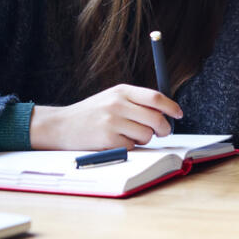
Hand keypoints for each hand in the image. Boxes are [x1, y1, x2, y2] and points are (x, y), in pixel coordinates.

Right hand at [29, 84, 182, 149]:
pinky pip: (132, 147)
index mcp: (121, 91)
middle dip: (164, 128)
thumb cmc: (91, 113)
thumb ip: (136, 101)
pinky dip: (129, 147)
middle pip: (156, 118)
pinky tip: (116, 142)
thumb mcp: (112, 98)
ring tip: (129, 135)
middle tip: (162, 132)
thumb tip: (166, 112)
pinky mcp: (108, 139)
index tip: (178, 114)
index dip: (171, 107)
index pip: (156, 97)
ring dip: (144, 139)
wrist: (60, 125)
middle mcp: (117, 104)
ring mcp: (112, 122)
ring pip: (146, 135)